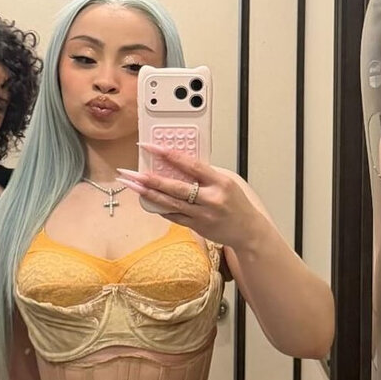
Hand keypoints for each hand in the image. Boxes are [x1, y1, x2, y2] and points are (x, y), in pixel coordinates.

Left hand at [117, 146, 262, 250]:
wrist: (248, 231)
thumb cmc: (237, 204)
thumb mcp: (227, 182)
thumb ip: (205, 173)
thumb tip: (179, 162)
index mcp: (220, 182)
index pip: (190, 165)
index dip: (169, 155)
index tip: (152, 147)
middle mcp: (210, 199)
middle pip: (175, 187)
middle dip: (151, 179)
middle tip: (132, 172)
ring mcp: (202, 215)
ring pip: (170, 203)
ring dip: (149, 193)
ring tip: (132, 185)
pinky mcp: (196, 226)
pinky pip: (173, 216)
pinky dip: (160, 207)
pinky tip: (147, 200)